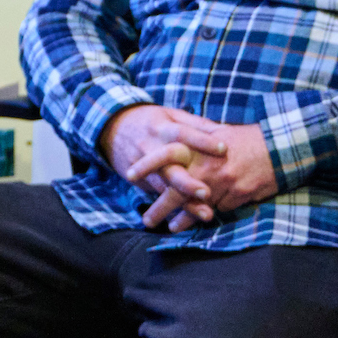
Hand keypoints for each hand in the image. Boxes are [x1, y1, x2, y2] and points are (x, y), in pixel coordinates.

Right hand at [100, 104, 228, 205]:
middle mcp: (151, 147)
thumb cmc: (151, 121)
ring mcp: (142, 165)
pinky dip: (174, 209)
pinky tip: (190, 222)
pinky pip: (158, 195)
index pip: (183, 134)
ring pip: (164, 186)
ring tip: (205, 215)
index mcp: (162, 128)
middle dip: (187, 181)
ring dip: (184, 203)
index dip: (202, 141)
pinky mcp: (138, 180)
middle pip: (169, 166)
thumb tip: (227, 131)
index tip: (224, 149)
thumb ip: (197, 124)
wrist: (111, 127)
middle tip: (207, 193)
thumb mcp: (171, 115)